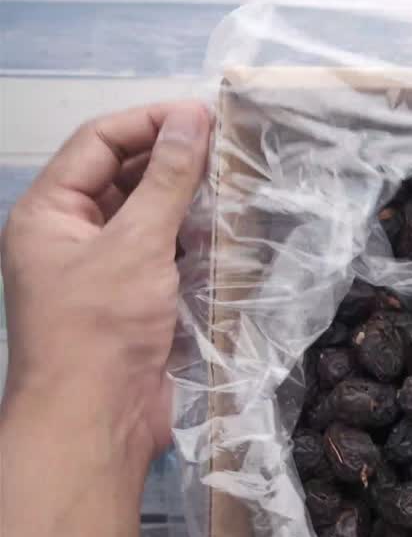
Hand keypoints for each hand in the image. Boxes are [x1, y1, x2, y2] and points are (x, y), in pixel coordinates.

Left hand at [0, 102, 209, 472]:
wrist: (96, 421)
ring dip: (188, 201)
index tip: (205, 116)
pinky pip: (164, 257)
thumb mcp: (136, 244)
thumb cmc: (101, 328)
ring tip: (236, 184)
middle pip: (122, 177)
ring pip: (147, 217)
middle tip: (229, 147)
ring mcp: (102, 271)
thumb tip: (192, 118)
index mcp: (49, 212)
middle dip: (172, 160)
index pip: (97, 143)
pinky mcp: (133, 303)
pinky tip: (229, 234)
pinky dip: (194, 242)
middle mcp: (70, 236)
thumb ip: (167, 179)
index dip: (149, 122)